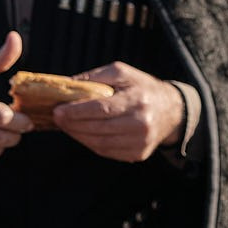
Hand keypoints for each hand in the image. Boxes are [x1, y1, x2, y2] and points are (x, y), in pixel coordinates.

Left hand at [51, 62, 184, 162]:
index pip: (101, 109)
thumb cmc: (142, 88)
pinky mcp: (137, 154)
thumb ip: (94, 78)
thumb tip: (66, 86)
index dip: (77, 111)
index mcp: (137, 100)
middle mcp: (141, 124)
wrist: (170, 110)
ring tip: (66, 126)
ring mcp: (140, 142)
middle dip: (73, 124)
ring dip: (78, 136)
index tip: (58, 110)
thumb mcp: (122, 73)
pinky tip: (81, 134)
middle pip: (98, 128)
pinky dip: (90, 144)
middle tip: (56, 117)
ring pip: (100, 143)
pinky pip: (107, 152)